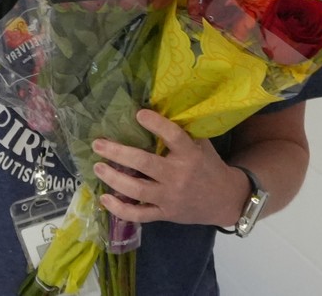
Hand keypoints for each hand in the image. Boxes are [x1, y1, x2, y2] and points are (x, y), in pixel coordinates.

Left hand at [91, 109, 245, 226]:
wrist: (225, 201)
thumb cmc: (207, 165)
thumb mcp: (200, 144)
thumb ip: (180, 131)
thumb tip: (149, 106)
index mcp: (190, 155)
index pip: (173, 136)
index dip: (156, 124)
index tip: (138, 114)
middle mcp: (179, 176)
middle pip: (145, 164)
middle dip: (118, 153)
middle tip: (98, 144)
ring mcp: (170, 198)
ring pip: (137, 191)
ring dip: (114, 178)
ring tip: (97, 166)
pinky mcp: (165, 215)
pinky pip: (140, 215)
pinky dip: (120, 210)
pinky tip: (104, 199)